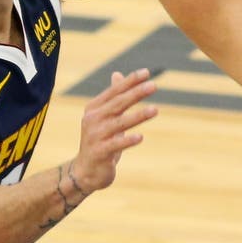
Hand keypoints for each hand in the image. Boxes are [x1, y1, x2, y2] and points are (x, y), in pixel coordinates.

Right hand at [71, 68, 157, 193]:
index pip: (114, 91)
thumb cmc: (99, 140)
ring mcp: (95, 136)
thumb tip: (117, 74)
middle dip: (136, 94)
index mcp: (94, 108)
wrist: (85, 170)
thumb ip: (113, 97)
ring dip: (138, 116)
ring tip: (156, 110)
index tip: (147, 73)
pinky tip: (140, 137)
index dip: (130, 82)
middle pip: (118, 104)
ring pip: (119, 123)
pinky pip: (116, 145)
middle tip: (154, 86)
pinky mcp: (99, 152)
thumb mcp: (104, 117)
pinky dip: (127, 140)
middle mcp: (93, 119)